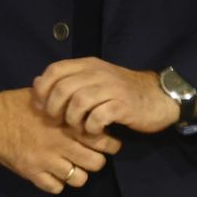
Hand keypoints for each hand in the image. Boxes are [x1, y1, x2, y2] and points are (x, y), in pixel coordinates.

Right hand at [0, 87, 123, 193]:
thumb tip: (91, 100)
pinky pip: (56, 188)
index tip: (110, 143)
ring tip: (74, 167)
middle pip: (96, 163)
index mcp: (67, 123)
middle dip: (97, 161)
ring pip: (79, 179)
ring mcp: (47, 160)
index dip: (111, 144)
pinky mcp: (32, 173)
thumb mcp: (47, 98)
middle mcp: (61, 143)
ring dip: (79, 174)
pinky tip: (55, 174)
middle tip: (93, 157)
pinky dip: (58, 183)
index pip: (102, 139)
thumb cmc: (20, 105)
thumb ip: (69, 103)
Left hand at [33, 57, 179, 134]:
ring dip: (72, 120)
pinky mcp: (123, 105)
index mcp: (89, 65)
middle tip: (58, 122)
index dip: (42, 89)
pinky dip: (90, 128)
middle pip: (63, 88)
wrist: (159, 97)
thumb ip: (68, 80)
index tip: (41, 107)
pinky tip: (94, 131)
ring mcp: (112, 88)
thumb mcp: (94, 80)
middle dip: (54, 109)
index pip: (55, 70)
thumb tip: (37, 82)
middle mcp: (99, 73)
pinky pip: (98, 117)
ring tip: (77, 128)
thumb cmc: (122, 92)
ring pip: (78, 102)